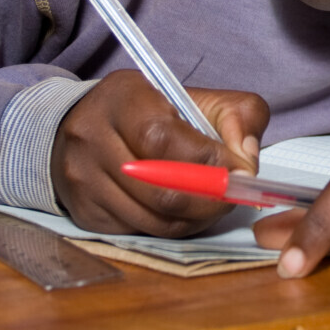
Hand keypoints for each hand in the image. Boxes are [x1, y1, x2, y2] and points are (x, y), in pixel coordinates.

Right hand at [50, 70, 269, 236]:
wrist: (91, 124)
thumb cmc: (154, 110)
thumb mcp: (200, 97)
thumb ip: (237, 118)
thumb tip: (246, 165)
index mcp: (123, 99)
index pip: (162, 139)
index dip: (206, 162)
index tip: (236, 171)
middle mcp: (92, 138)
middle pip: (158, 190)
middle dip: (207, 201)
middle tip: (230, 196)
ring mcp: (83, 179)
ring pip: (152, 220)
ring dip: (192, 219)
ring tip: (209, 204)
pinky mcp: (85, 212)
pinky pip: (138, 231)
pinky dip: (169, 226)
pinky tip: (181, 210)